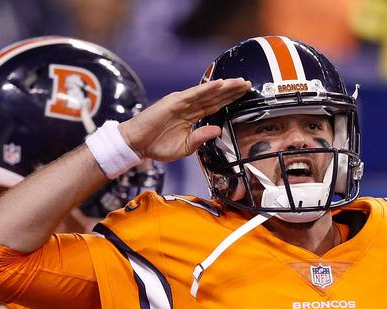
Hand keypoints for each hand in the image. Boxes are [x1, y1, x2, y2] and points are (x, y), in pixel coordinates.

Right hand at [120, 78, 251, 162]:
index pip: (215, 106)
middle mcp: (189, 107)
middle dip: (232, 90)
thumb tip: (218, 131)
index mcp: (192, 117)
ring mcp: (182, 103)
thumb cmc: (157, 146)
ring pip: (207, 93)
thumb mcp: (185, 147)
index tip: (244, 95)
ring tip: (239, 82)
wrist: (137, 145)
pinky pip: (193, 94)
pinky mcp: (174, 102)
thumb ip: (201, 138)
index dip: (230, 100)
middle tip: (248, 84)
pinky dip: (206, 89)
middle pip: (215, 97)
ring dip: (224, 87)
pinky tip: (219, 85)